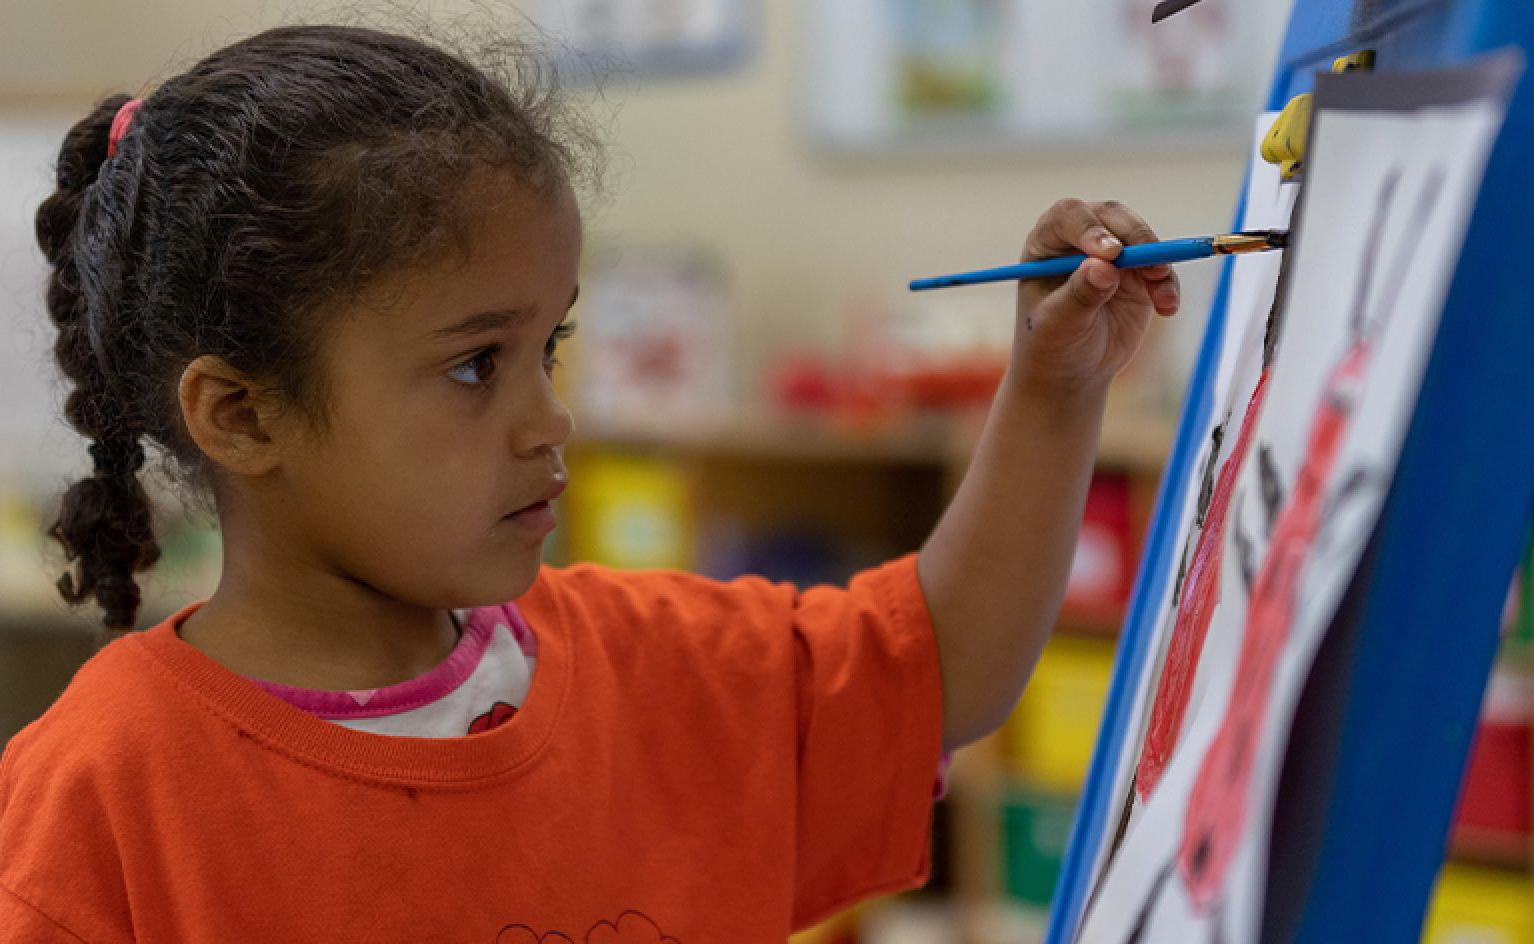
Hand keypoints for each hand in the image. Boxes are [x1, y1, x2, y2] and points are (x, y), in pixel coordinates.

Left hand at [1011, 199, 1179, 396]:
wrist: (1072, 370)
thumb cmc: (1052, 344)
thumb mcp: (1058, 324)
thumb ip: (1078, 295)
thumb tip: (1102, 267)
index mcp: (1047, 242)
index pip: (1068, 217)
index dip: (1090, 228)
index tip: (1111, 253)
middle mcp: (1079, 238)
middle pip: (1111, 216)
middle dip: (1134, 236)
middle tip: (1150, 265)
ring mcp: (1112, 254)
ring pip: (1141, 237)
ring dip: (1158, 261)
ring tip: (1160, 294)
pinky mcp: (1139, 273)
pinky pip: (1161, 267)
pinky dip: (1168, 285)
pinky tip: (1167, 308)